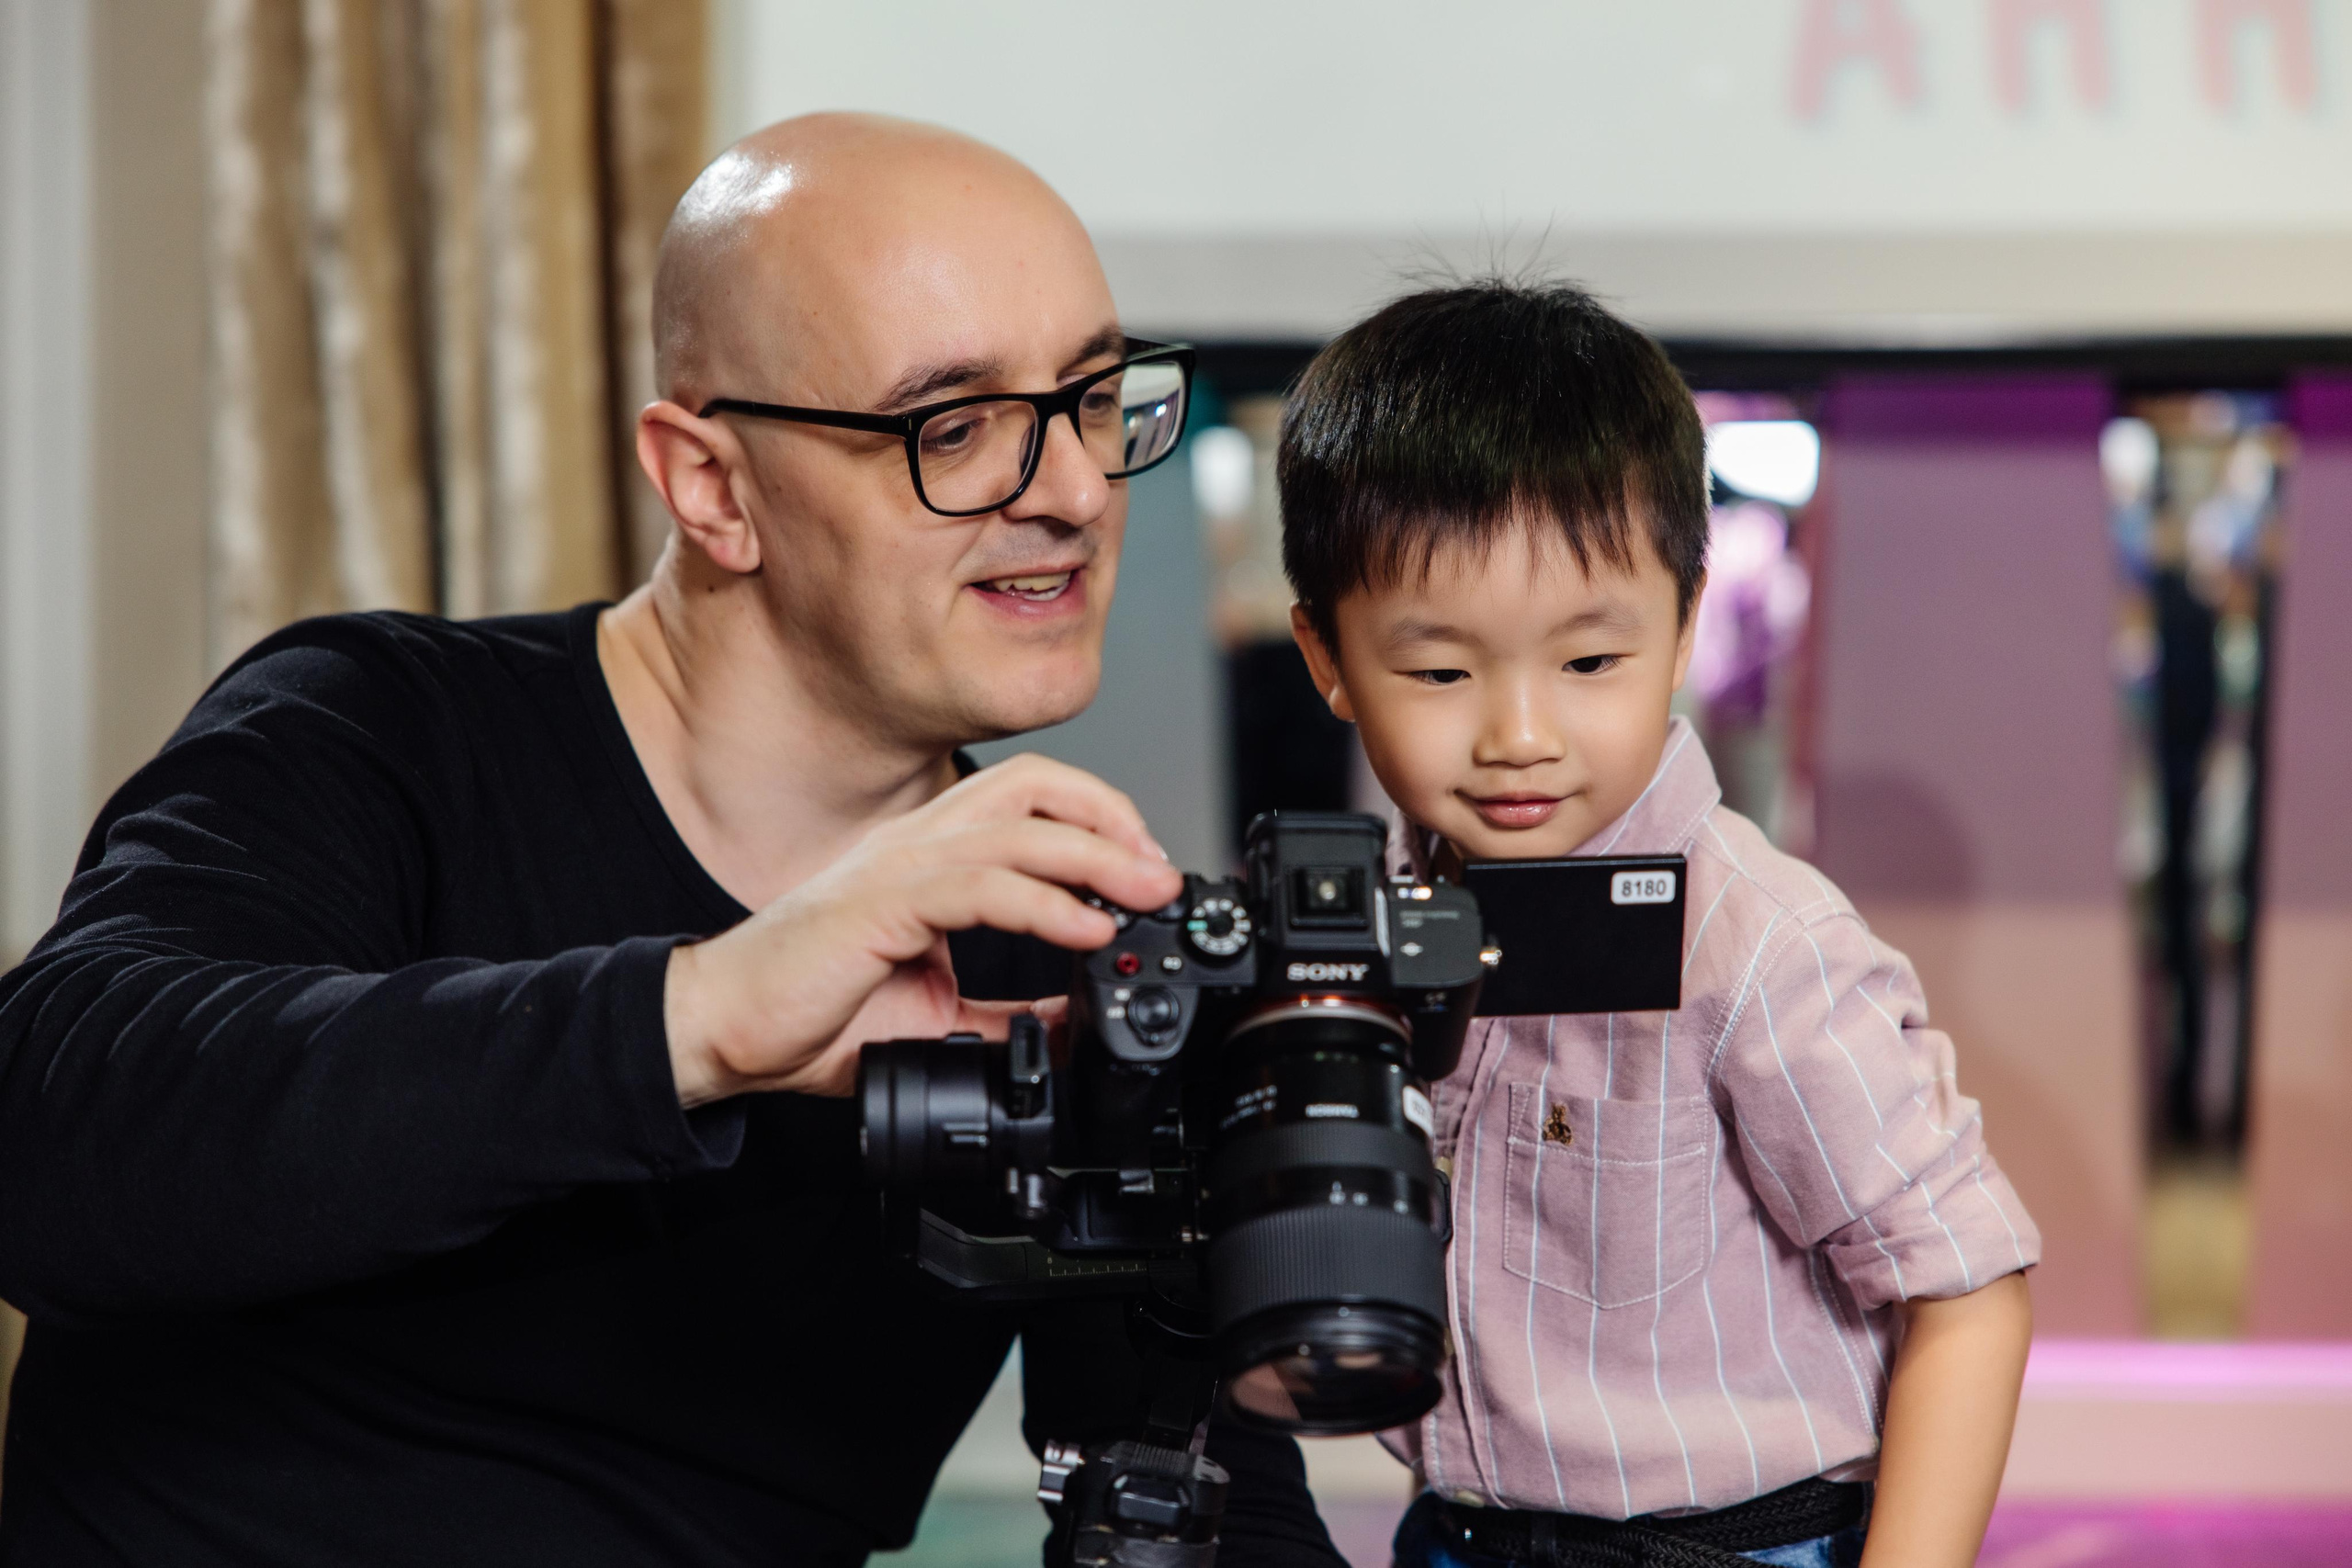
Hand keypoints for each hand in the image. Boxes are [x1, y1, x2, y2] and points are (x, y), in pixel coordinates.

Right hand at [663, 754, 1181, 1103]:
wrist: (726, 1031)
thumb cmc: (812, 1015)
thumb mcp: (937, 1016)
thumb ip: (1004, 1013)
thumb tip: (1072, 1024)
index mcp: (932, 857)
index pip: (1031, 798)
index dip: (1099, 819)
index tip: (1147, 870)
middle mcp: (918, 844)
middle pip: (1036, 788)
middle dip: (1112, 821)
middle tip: (1162, 877)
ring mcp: (898, 866)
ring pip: (1018, 831)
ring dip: (1096, 858)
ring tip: (1145, 896)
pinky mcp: (881, 904)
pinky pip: (979, 887)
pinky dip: (1044, 904)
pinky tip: (1085, 929)